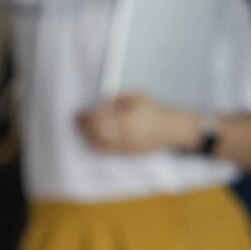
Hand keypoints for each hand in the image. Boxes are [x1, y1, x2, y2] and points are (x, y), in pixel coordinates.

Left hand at [76, 93, 200, 153]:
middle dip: (83, 127)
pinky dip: (97, 145)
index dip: (85, 116)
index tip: (79, 113)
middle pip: (95, 132)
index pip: (97, 118)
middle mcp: (125, 133)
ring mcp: (127, 145)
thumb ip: (116, 98)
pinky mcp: (129, 153)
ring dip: (88, 137)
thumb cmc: (155, 110)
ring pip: (99, 144)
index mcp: (126, 116)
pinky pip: (107, 151)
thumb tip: (98, 103)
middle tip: (77, 122)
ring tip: (84, 130)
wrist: (172, 129)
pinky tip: (93, 139)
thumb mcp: (137, 96)